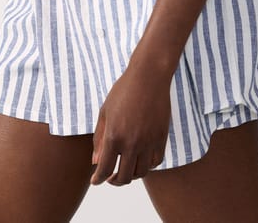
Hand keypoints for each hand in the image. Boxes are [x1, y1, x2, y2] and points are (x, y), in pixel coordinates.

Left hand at [90, 63, 170, 185]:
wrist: (149, 76)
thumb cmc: (124, 90)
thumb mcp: (105, 112)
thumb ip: (99, 138)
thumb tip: (96, 162)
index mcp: (114, 136)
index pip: (105, 169)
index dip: (98, 179)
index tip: (96, 180)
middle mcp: (132, 142)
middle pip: (124, 177)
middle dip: (114, 181)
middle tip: (110, 177)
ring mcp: (148, 141)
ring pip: (140, 172)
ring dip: (131, 175)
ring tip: (126, 168)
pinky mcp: (161, 138)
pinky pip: (155, 162)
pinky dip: (147, 166)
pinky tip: (140, 159)